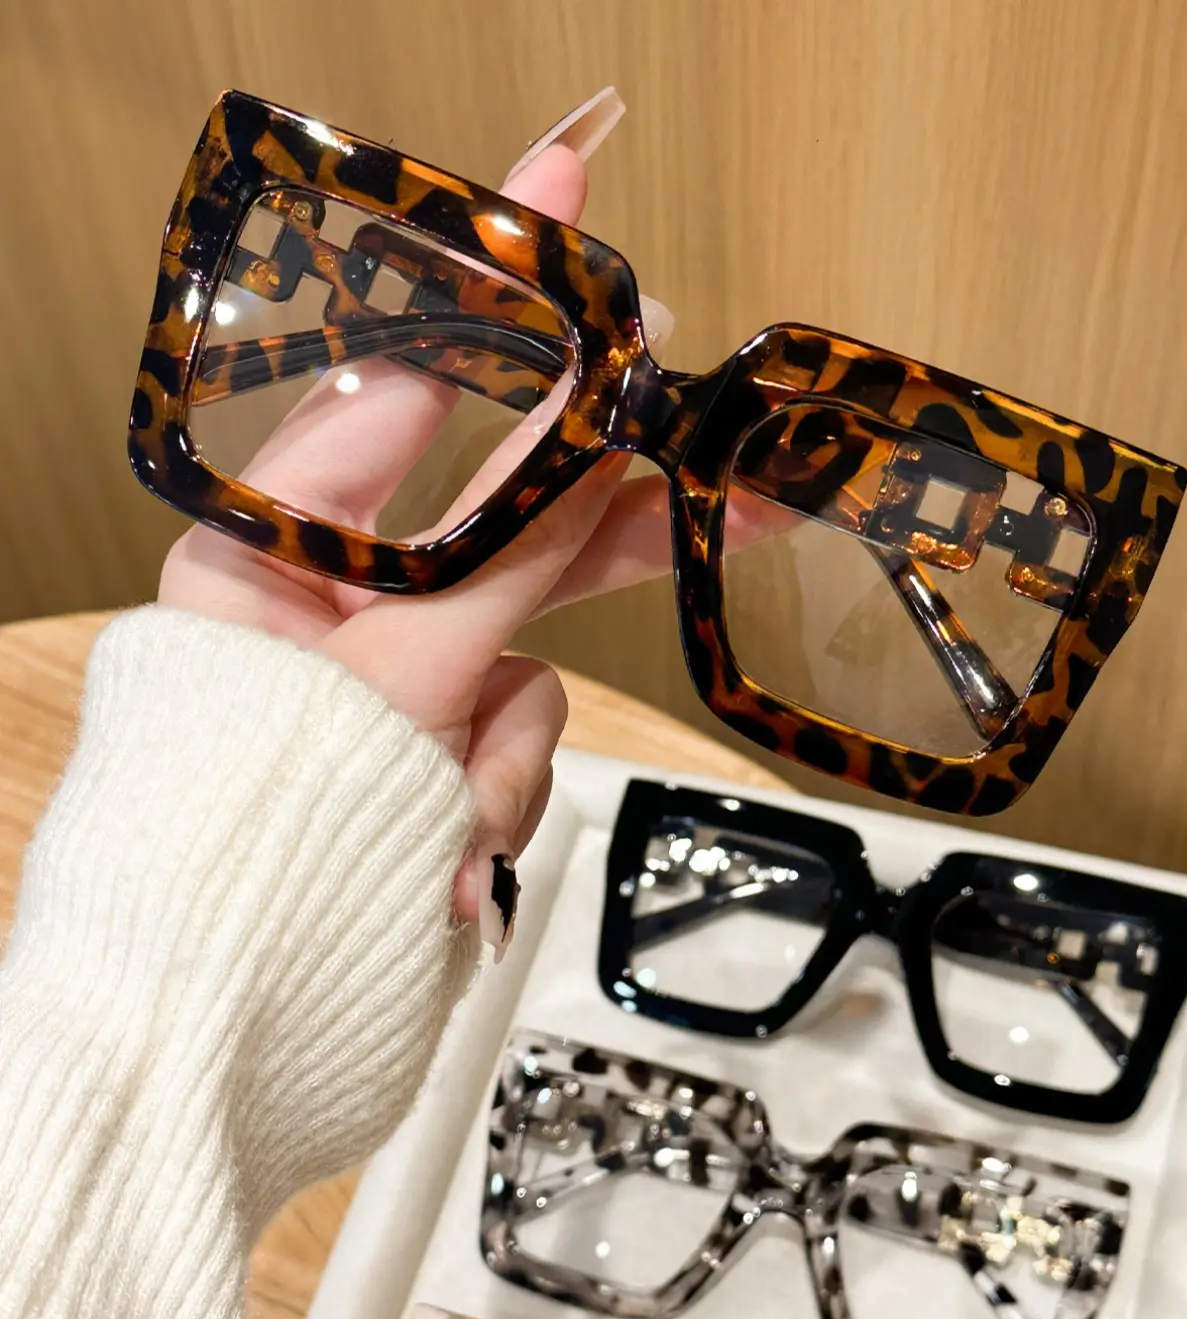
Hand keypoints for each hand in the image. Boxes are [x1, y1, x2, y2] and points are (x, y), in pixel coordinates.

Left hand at [159, 127, 641, 942]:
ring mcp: (387, 692)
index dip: (502, 305)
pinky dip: (494, 799)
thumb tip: (602, 451)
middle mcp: (330, 611)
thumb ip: (516, 562)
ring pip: (526, 661)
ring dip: (505, 741)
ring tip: (445, 809)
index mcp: (273, 552)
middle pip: (499, 527)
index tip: (569, 203)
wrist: (238, 1021)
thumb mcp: (403, 675)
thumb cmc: (257, 840)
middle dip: (590, 538)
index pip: (407, 391)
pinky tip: (443, 852)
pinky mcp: (433, 765)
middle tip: (722, 483)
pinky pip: (519, 742)